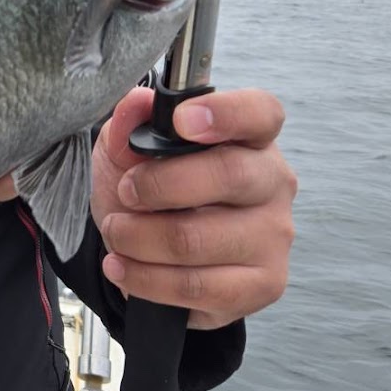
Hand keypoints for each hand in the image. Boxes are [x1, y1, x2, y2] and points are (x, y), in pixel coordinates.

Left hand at [91, 86, 295, 329]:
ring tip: (116, 232)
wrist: (151, 254)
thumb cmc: (151, 192)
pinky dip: (144, 278)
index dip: (225, 112)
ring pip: (197, 239)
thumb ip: (130, 123)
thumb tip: (137, 104)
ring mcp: (273, 237)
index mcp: (251, 138)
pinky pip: (195, 286)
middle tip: (125, 192)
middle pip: (229, 175)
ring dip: (137, 237)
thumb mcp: (127, 150)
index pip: (260, 113)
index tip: (180, 121)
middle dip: (157, 185)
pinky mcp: (262, 285)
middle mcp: (273, 183)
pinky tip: (121, 267)